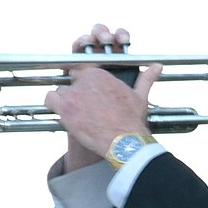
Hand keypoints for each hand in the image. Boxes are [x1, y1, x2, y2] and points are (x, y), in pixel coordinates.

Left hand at [47, 22, 161, 167]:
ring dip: (64, 101)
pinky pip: (50, 98)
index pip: (83, 71)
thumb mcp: (140, 96)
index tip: (87, 95)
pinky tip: (62, 114)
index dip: (84, 84)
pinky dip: (53, 105)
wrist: (123, 141)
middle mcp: (86, 80)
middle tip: (82, 108)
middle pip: (71, 81)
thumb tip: (158, 67)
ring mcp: (74, 93)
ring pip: (60, 91)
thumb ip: (146, 78)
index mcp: (100, 75)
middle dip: (75, 93)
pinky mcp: (65, 107)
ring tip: (75, 114)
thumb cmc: (132, 120)